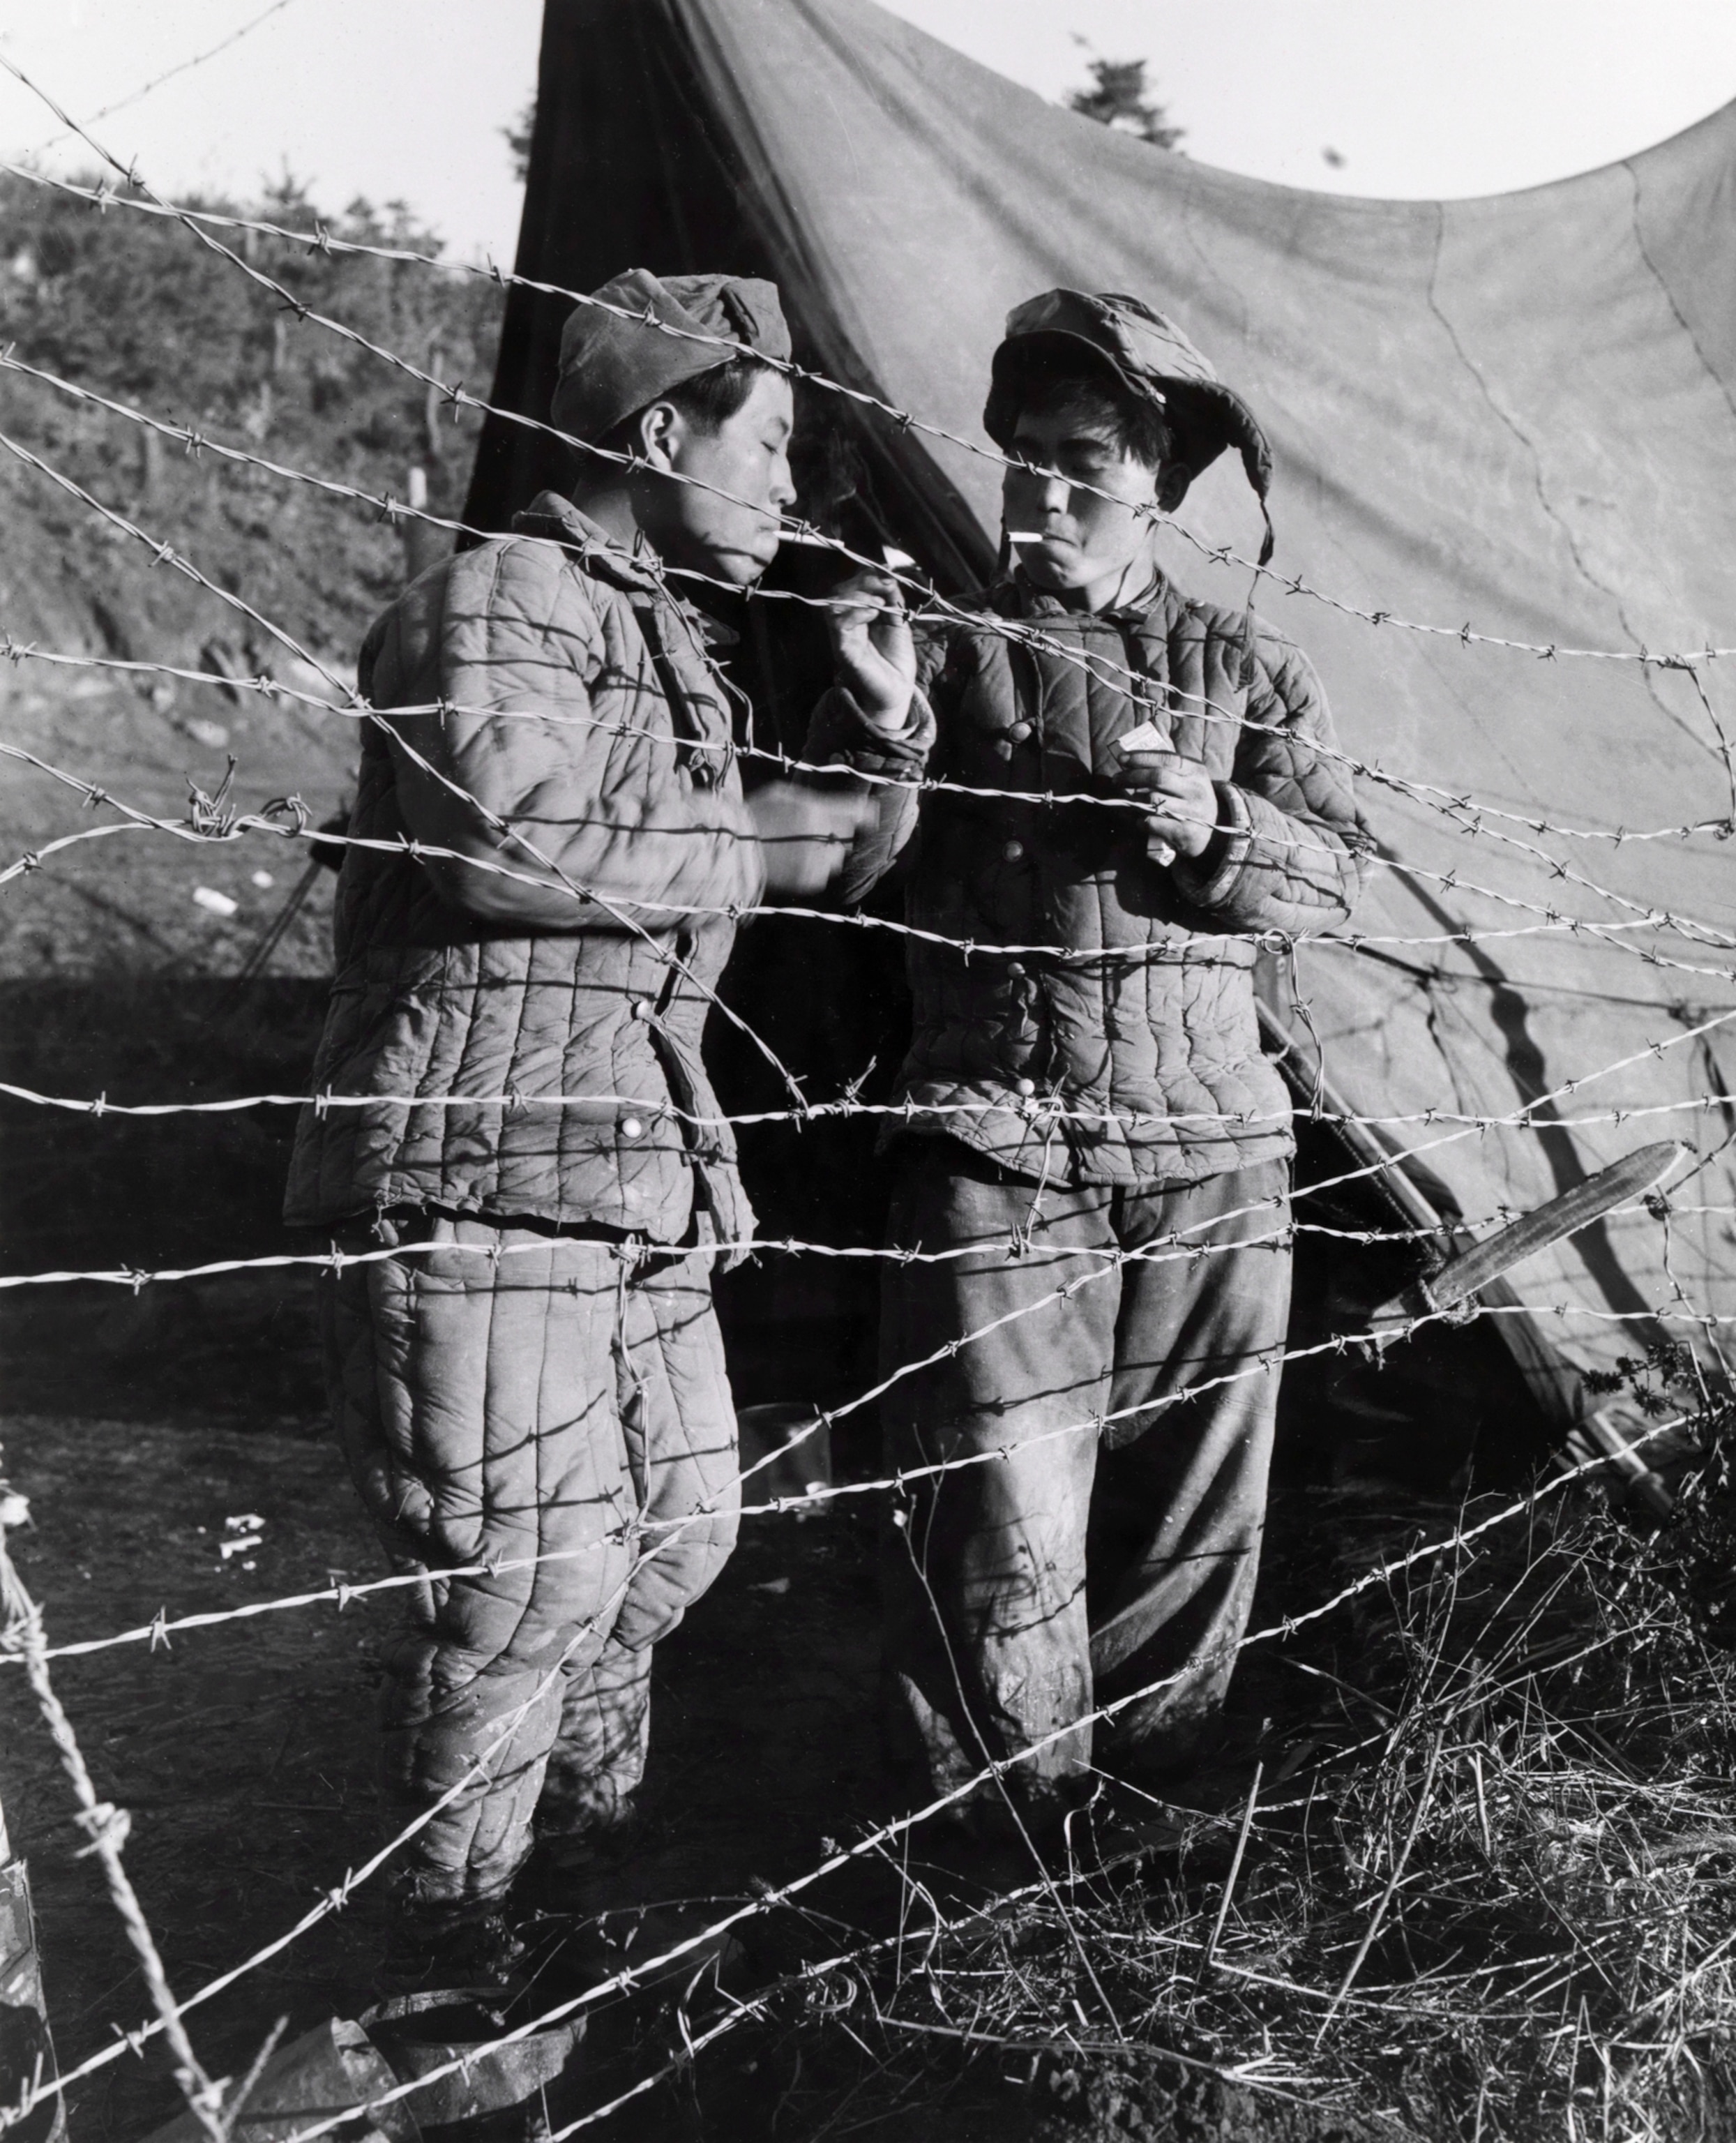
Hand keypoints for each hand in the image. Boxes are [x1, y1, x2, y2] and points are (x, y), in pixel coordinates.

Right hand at [748, 781, 873, 895]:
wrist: (731, 849)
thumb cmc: (752, 816)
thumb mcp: (780, 794)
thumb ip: (810, 799)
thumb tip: (830, 804)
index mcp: (814, 810)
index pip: (855, 811)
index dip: (865, 813)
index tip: (870, 815)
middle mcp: (820, 835)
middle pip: (847, 835)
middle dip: (838, 832)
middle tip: (817, 832)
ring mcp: (815, 860)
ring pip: (837, 857)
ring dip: (827, 852)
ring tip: (801, 848)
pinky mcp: (809, 880)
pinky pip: (823, 874)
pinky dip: (815, 868)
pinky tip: (794, 861)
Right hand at [824, 568, 915, 731]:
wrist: (897, 689)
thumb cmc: (896, 659)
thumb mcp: (898, 621)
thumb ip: (893, 600)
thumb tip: (888, 576)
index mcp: (857, 614)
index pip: (852, 585)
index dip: (866, 575)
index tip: (887, 573)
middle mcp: (845, 623)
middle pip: (839, 591)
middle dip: (862, 582)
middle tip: (885, 586)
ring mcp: (841, 636)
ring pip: (833, 604)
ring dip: (858, 596)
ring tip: (879, 603)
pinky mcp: (842, 649)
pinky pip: (838, 624)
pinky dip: (855, 613)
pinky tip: (873, 614)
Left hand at [1112, 748, 1218, 862]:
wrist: (1213, 831)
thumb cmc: (1190, 799)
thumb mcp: (1188, 778)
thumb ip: (1165, 766)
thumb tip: (1130, 758)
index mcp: (1196, 771)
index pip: (1166, 759)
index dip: (1141, 758)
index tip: (1122, 759)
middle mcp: (1196, 790)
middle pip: (1157, 777)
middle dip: (1132, 776)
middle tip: (1117, 779)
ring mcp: (1192, 812)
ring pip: (1152, 801)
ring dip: (1135, 800)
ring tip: (1131, 800)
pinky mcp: (1184, 832)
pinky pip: (1152, 823)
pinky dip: (1140, 820)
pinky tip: (1140, 819)